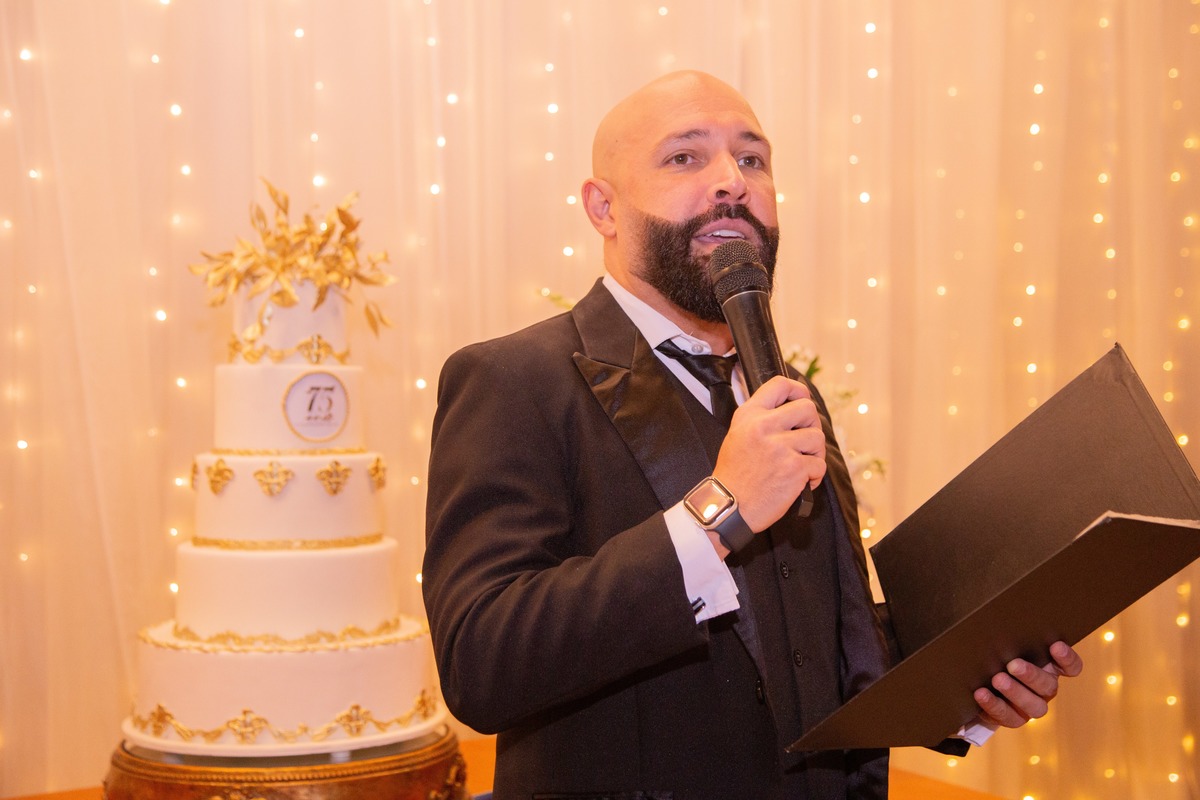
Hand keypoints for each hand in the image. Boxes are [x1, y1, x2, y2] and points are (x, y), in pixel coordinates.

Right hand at [712, 375, 825, 533]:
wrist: (728, 506)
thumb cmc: (734, 474)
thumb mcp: (737, 435)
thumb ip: (760, 419)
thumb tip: (790, 408)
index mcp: (749, 415)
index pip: (780, 384)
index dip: (799, 390)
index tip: (802, 399)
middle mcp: (764, 426)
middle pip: (808, 409)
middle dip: (813, 424)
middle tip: (805, 440)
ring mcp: (780, 447)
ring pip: (817, 437)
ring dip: (815, 453)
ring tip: (802, 464)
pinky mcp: (794, 468)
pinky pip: (819, 465)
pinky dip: (814, 476)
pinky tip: (801, 482)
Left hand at [973, 641, 1083, 727]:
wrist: (980, 682)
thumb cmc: (996, 654)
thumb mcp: (1003, 642)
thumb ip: (1008, 634)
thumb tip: (996, 609)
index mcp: (1049, 667)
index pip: (1071, 666)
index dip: (1067, 658)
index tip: (1055, 645)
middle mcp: (1045, 688)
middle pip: (1049, 686)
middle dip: (1031, 675)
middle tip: (1013, 664)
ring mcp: (1031, 706)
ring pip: (1034, 706)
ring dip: (1015, 692)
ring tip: (997, 679)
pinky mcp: (1013, 718)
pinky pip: (1007, 717)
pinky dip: (994, 705)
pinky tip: (981, 694)